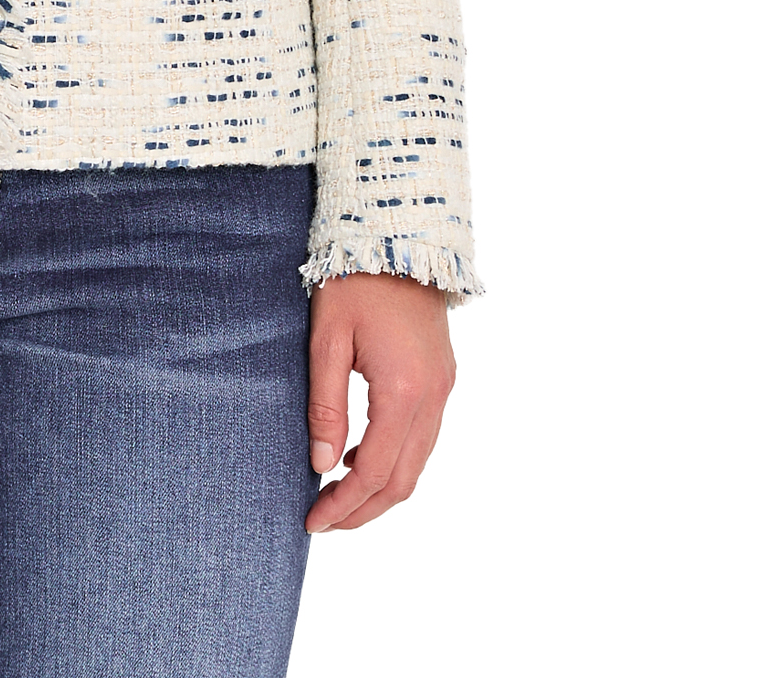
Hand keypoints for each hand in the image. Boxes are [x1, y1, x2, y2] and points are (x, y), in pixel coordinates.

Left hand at [305, 271, 456, 532]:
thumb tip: (321, 466)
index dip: (344, 504)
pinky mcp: (442, 377)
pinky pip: (423, 436)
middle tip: (324, 521)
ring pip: (418, 462)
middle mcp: (434, 397)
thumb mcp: (327, 340)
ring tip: (336, 495)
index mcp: (405, 392)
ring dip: (380, 487)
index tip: (313, 520)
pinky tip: (360, 454)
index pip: (376, 472)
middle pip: (404, 479)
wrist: (397, 235)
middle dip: (364, 509)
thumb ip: (326, 406)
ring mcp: (444, 387)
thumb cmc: (354, 281)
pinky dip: (394, 458)